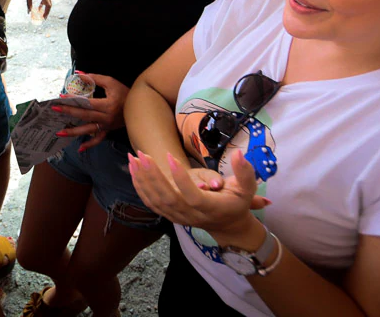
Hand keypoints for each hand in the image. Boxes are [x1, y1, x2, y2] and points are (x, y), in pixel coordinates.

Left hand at [25, 0, 51, 18]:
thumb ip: (29, 3)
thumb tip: (29, 12)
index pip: (48, 5)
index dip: (46, 12)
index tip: (43, 18)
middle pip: (49, 4)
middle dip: (46, 11)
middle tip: (43, 17)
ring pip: (48, 1)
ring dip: (45, 7)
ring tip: (40, 13)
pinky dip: (44, 3)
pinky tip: (40, 6)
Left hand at [53, 73, 128, 151]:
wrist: (139, 106)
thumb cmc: (124, 92)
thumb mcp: (111, 82)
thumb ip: (94, 78)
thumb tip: (78, 74)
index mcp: (108, 105)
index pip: (88, 103)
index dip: (74, 100)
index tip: (62, 97)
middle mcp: (107, 117)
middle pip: (85, 116)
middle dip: (69, 112)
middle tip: (54, 110)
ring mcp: (107, 126)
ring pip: (88, 130)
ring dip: (73, 132)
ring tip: (59, 132)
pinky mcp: (108, 130)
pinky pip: (98, 139)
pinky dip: (89, 145)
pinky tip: (79, 149)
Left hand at [128, 149, 270, 233]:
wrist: (227, 225)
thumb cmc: (237, 202)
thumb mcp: (247, 188)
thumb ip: (245, 172)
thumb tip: (239, 154)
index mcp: (211, 208)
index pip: (193, 195)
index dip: (181, 178)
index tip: (170, 157)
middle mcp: (192, 215)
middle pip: (169, 198)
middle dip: (154, 176)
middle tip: (143, 155)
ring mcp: (179, 217)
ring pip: (156, 201)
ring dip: (142, 180)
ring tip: (133, 159)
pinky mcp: (170, 216)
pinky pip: (151, 203)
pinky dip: (140, 187)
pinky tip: (133, 170)